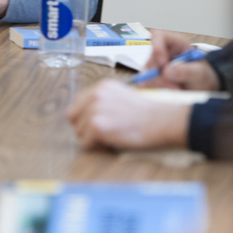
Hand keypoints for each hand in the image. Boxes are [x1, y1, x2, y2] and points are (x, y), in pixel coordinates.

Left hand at [66, 79, 190, 148]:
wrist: (160, 121)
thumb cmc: (145, 113)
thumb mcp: (121, 96)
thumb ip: (102, 100)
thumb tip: (85, 114)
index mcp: (100, 86)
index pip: (77, 103)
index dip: (84, 116)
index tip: (97, 123)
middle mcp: (95, 95)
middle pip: (73, 117)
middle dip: (84, 127)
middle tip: (102, 132)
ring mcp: (95, 110)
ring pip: (78, 132)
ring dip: (91, 138)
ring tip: (111, 136)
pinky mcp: (97, 126)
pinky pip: (85, 143)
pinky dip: (96, 146)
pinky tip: (111, 141)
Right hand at [144, 29, 220, 90]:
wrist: (202, 90)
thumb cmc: (203, 77)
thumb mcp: (200, 74)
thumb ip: (187, 71)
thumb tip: (167, 71)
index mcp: (175, 43)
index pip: (158, 36)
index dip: (157, 48)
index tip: (163, 63)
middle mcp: (162, 54)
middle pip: (150, 60)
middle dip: (159, 76)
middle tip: (175, 87)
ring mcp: (155, 68)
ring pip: (146, 75)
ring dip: (159, 86)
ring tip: (177, 91)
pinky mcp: (152, 80)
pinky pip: (147, 86)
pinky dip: (157, 92)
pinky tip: (170, 94)